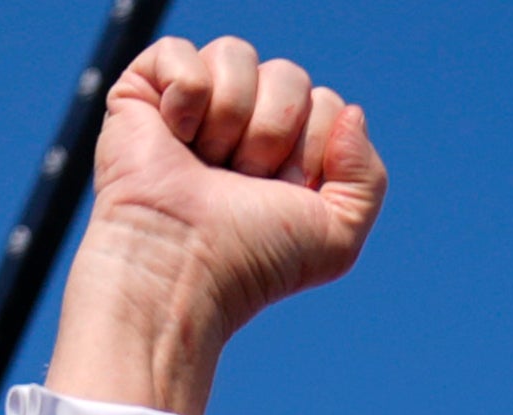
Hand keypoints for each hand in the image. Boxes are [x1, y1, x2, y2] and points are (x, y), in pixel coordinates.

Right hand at [47, 36, 385, 414]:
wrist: (183, 265)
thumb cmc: (252, 259)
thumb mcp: (337, 236)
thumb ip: (368, 177)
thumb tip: (350, 110)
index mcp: (287, 151)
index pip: (327, 105)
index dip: (312, 149)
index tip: (280, 194)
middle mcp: (243, 122)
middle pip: (289, 76)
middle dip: (271, 133)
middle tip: (240, 180)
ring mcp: (194, 103)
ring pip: (237, 55)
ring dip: (230, 118)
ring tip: (206, 163)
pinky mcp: (144, 91)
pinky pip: (181, 52)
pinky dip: (186, 95)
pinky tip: (174, 136)